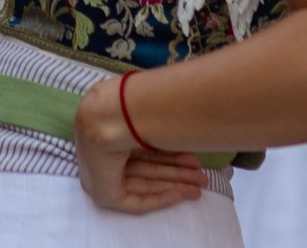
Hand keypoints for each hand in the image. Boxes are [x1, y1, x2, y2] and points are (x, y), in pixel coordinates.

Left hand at [74, 77, 205, 214]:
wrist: (106, 117)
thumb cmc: (126, 106)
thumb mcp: (148, 112)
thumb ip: (160, 122)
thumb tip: (186, 115)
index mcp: (111, 129)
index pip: (145, 148)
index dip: (173, 154)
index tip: (195, 158)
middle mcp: (106, 153)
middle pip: (149, 167)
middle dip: (178, 172)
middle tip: (202, 176)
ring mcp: (104, 175)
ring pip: (147, 183)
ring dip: (175, 184)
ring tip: (201, 185)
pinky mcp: (105, 195)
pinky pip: (138, 200)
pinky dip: (161, 197)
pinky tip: (182, 192)